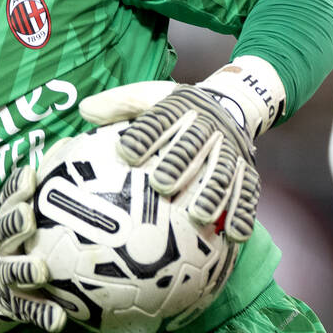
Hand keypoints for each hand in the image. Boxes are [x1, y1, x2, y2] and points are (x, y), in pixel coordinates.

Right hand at [0, 150, 68, 332]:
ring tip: (43, 270)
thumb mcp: (32, 215)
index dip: (17, 187)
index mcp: (8, 222)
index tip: (32, 175)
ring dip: (26, 270)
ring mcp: (6, 277)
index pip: (9, 199)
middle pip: (2, 231)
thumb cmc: (27, 243)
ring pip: (13, 272)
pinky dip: (44, 316)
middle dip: (13, 222)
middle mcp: (2, 247)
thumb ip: (53, 185)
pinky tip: (60, 321)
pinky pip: (31, 312)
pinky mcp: (15, 306)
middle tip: (28, 216)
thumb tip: (76, 142)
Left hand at [80, 81, 260, 242]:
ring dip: (213, 194)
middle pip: (194, 145)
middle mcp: (208, 127)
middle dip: (179, 164)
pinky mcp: (247, 169)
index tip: (125, 153)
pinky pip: (248, 192)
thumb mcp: (151, 96)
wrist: (232, 102)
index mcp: (181, 107)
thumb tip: (84, 109)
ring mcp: (230, 149)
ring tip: (199, 216)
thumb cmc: (178, 110)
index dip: (144, 136)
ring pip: (223, 172)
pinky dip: (243, 213)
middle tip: (162, 185)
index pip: (161, 120)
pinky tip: (235, 236)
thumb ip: (119, 104)